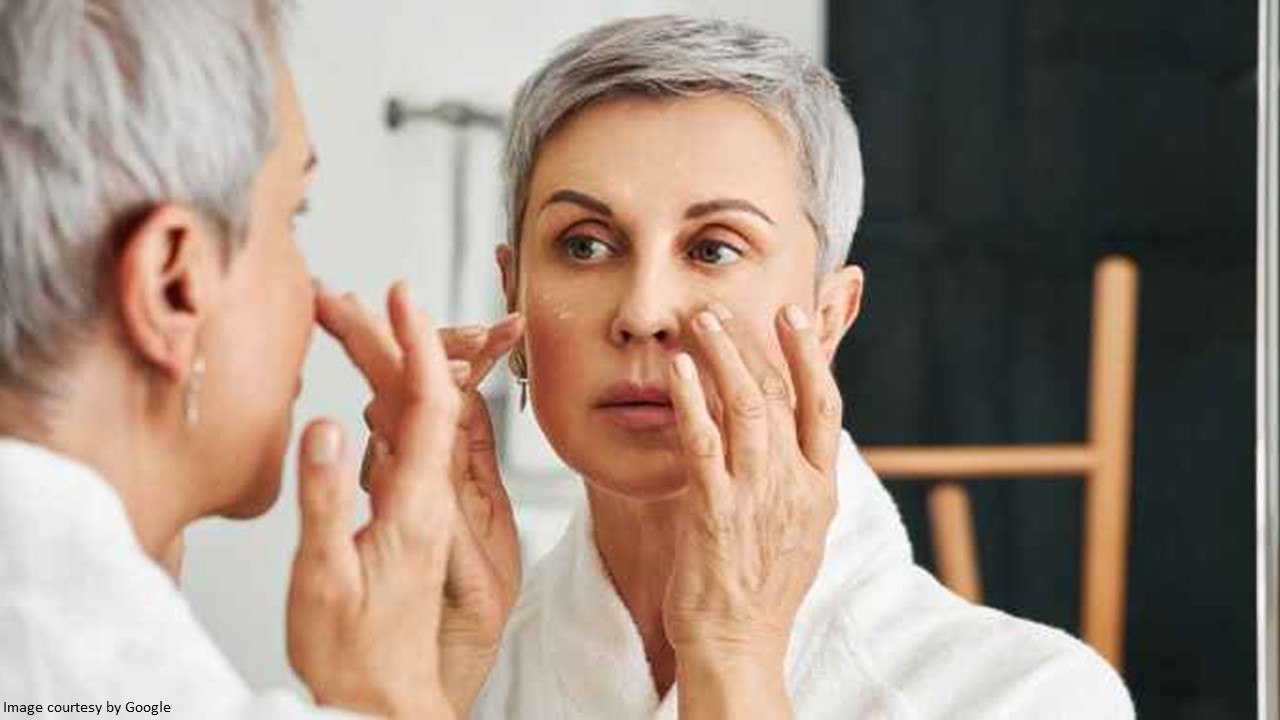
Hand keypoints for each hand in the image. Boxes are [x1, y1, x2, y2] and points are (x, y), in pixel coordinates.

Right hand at [316, 287, 523, 716]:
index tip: (400, 295)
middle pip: (419, 398)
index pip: (431, 404)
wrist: (380, 698)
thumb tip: (329, 424)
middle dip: (385, 339)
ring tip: (346, 320)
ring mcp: (419, 504)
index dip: (418, 343)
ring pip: (410, 416)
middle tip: (340, 297)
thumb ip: (328, 500)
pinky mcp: (405, 515)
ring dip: (384, 363)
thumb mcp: (326, 576)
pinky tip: (364, 388)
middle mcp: (428, 496)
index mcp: (418, 505)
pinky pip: (402, 444)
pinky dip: (382, 403)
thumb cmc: (353, 651)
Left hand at [664, 304, 841, 718]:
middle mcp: (795, 487)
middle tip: (725, 308)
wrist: (738, 645)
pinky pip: (702, 442)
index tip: (792, 315)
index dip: (810, 355)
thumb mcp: (798, 530)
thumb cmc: (759, 590)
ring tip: (700, 322)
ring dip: (723, 356)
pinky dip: (690, 400)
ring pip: (746, 406)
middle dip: (753, 343)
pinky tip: (677, 371)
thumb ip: (793, 480)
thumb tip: (782, 438)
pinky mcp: (714, 512)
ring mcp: (756, 497)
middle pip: (781, 394)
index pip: (824, 406)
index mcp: (820, 489)